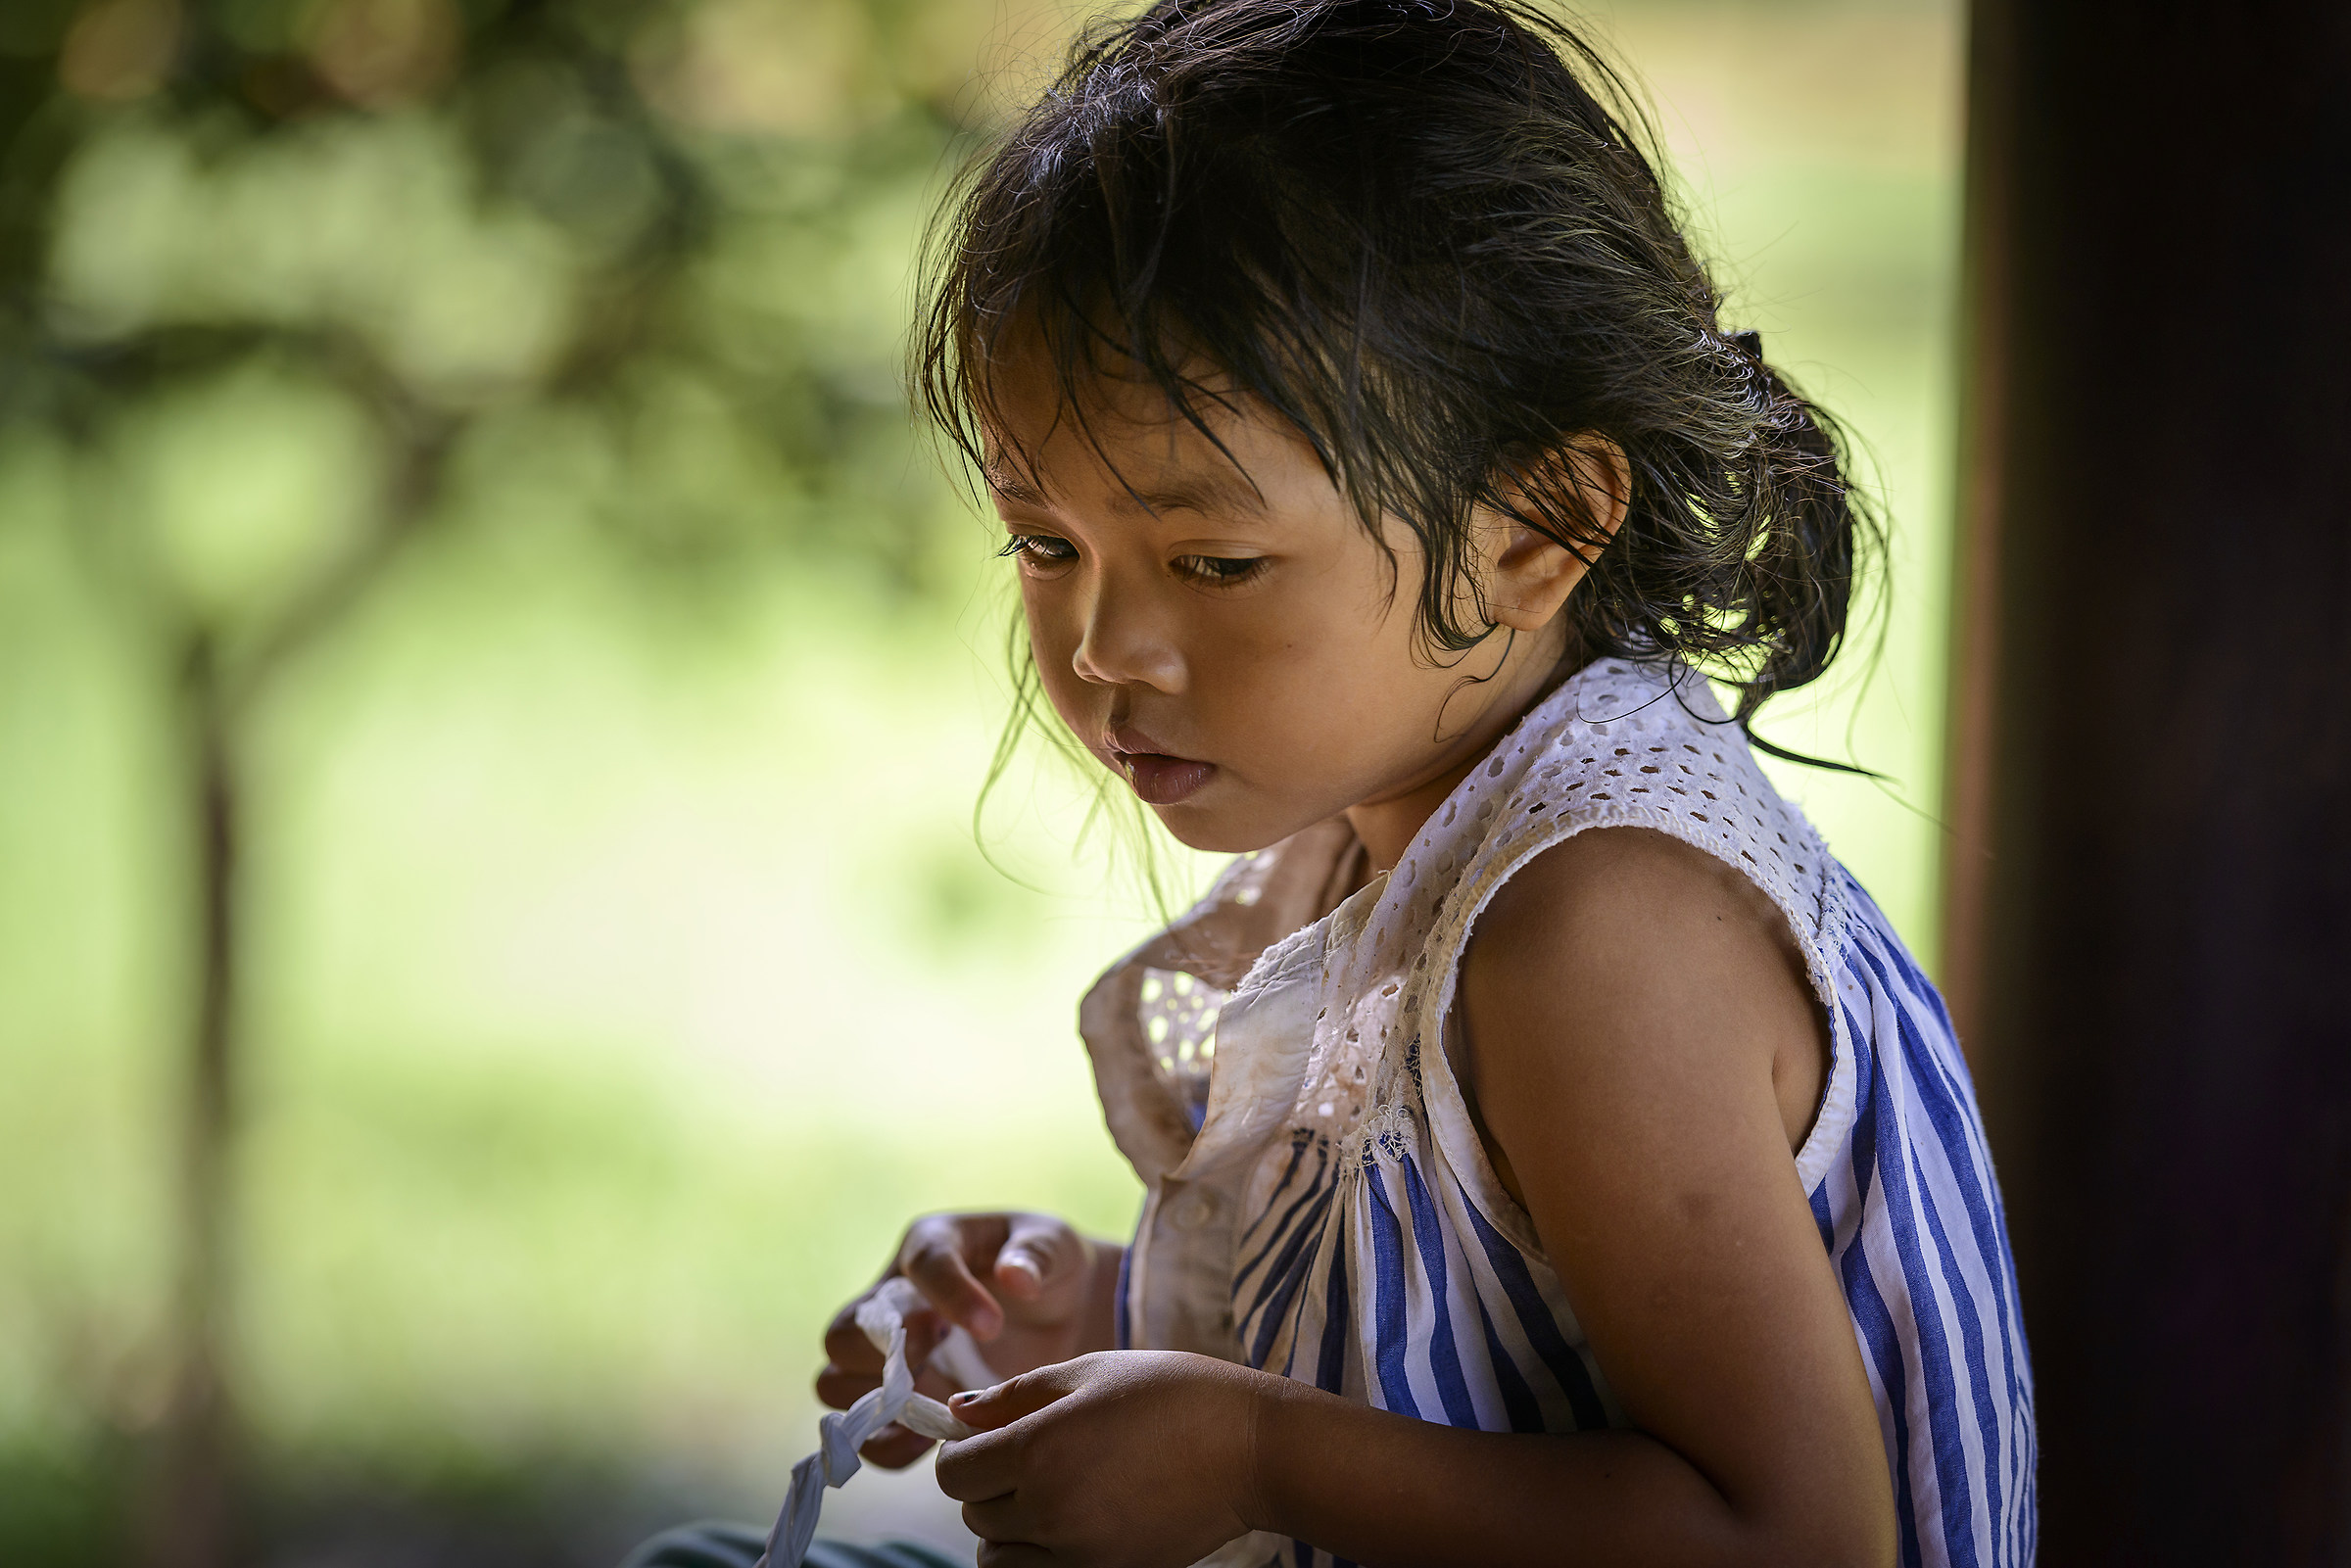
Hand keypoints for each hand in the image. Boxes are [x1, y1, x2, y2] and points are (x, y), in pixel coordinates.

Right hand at [817, 1212, 1117, 1469]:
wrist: (1063, 1321)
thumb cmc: (1051, 1269)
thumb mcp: (1055, 1245)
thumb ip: (1037, 1254)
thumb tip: (1016, 1279)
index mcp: (933, 1245)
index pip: (922, 1262)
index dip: (949, 1294)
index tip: (991, 1325)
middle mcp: (894, 1301)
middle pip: (842, 1333)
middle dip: (881, 1353)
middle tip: (941, 1357)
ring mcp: (890, 1358)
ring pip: (836, 1384)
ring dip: (879, 1402)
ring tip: (940, 1403)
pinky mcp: (903, 1405)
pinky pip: (868, 1436)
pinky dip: (892, 1444)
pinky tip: (940, 1438)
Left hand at [937, 1350, 1266, 1567]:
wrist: (1252, 1449)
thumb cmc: (1174, 1395)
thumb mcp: (1090, 1372)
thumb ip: (1014, 1395)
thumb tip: (957, 1412)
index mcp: (1039, 1451)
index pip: (954, 1473)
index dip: (961, 1452)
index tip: (985, 1438)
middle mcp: (1050, 1512)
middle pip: (974, 1517)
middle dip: (988, 1487)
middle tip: (1029, 1457)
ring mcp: (1079, 1556)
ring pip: (998, 1560)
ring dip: (1008, 1531)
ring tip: (1050, 1494)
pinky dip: (1039, 1557)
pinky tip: (1073, 1522)